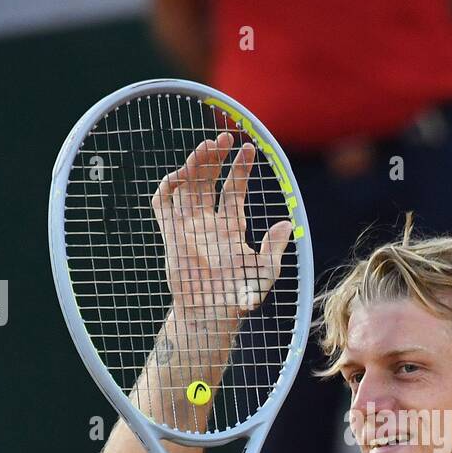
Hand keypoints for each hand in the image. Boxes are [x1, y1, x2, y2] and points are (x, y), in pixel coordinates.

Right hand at [150, 130, 293, 327]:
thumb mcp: (265, 272)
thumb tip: (287, 223)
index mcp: (230, 227)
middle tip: (224, 137)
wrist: (210, 315)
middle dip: (215, 157)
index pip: (233, 189)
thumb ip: (274, 249)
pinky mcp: (171, 234)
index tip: (248, 148)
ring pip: (188, 185)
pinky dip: (168, 187)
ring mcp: (188, 226)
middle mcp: (208, 222)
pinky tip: (180, 175)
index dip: (239, 168)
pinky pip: (164, 204)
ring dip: (195, 164)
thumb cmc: (239, 297)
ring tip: (207, 148)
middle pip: (209, 180)